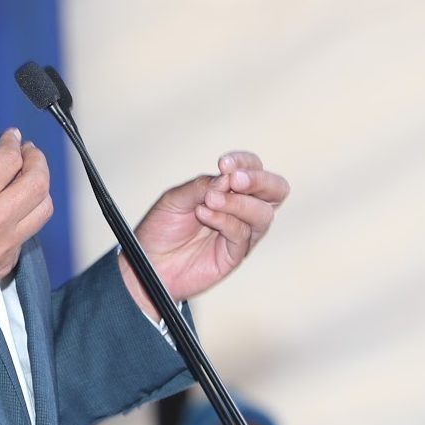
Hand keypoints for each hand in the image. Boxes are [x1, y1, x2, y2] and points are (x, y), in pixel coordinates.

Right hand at [0, 128, 53, 319]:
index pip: (9, 161)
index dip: (13, 142)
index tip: (12, 137)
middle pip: (38, 183)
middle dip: (37, 160)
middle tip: (28, 152)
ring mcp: (2, 248)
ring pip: (43, 209)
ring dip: (39, 187)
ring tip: (25, 178)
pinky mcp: (5, 263)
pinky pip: (28, 232)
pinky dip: (23, 214)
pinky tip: (8, 208)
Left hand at [118, 151, 288, 318]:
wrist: (149, 262)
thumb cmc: (161, 228)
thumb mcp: (176, 198)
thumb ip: (202, 186)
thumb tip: (227, 178)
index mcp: (229, 190)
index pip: (253, 169)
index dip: (245, 162)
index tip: (223, 164)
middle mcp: (241, 209)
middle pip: (276, 190)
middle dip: (259, 180)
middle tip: (234, 180)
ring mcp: (241, 232)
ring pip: (263, 213)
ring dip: (237, 202)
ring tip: (210, 200)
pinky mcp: (235, 254)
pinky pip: (242, 234)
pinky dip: (224, 220)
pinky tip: (203, 214)